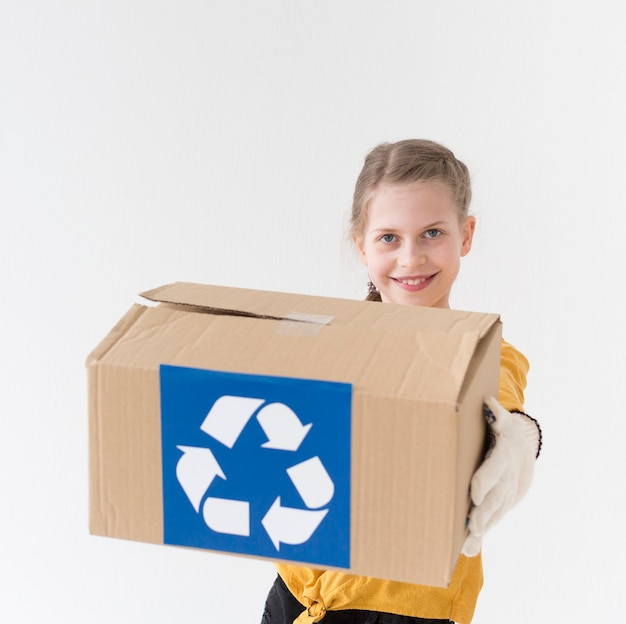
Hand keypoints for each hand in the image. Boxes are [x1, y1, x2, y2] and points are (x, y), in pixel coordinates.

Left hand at [462, 397, 539, 556]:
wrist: (524, 451)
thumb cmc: (505, 433)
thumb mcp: (504, 423)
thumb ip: (497, 416)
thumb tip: (489, 404)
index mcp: (503, 458)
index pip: (494, 470)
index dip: (485, 480)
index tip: (474, 492)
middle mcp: (506, 480)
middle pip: (494, 498)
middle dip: (483, 513)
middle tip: (471, 526)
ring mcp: (505, 496)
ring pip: (493, 515)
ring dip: (481, 530)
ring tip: (466, 544)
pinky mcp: (500, 505)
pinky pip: (491, 522)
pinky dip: (480, 537)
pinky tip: (467, 550)